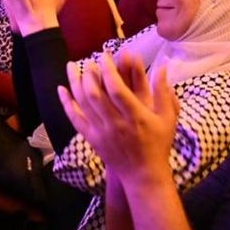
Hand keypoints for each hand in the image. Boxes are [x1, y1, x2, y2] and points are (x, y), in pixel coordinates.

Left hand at [57, 51, 179, 182]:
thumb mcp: (168, 118)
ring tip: (71, 66)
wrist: (143, 174)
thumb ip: (163, 91)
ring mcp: (102, 132)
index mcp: (136, 117)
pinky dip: (67, 103)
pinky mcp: (92, 139)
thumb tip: (162, 66)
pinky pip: (75, 119)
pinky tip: (62, 89)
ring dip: (75, 83)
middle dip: (89, 74)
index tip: (104, 56)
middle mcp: (116, 124)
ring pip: (83, 104)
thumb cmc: (158, 144)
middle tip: (88, 60)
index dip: (108, 70)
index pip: (117, 90)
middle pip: (95, 95)